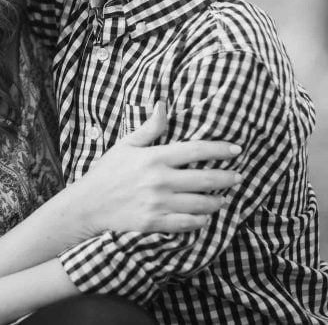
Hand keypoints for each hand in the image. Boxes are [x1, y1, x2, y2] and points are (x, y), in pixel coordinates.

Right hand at [71, 102, 241, 236]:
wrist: (88, 205)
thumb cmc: (107, 173)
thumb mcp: (126, 146)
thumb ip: (149, 128)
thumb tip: (163, 104)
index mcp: (154, 157)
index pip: (196, 150)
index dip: (220, 149)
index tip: (236, 150)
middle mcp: (159, 180)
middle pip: (205, 178)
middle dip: (227, 177)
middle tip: (239, 177)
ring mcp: (158, 203)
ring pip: (200, 203)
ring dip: (217, 201)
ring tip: (223, 199)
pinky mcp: (155, 223)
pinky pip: (188, 223)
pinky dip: (200, 221)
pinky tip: (204, 217)